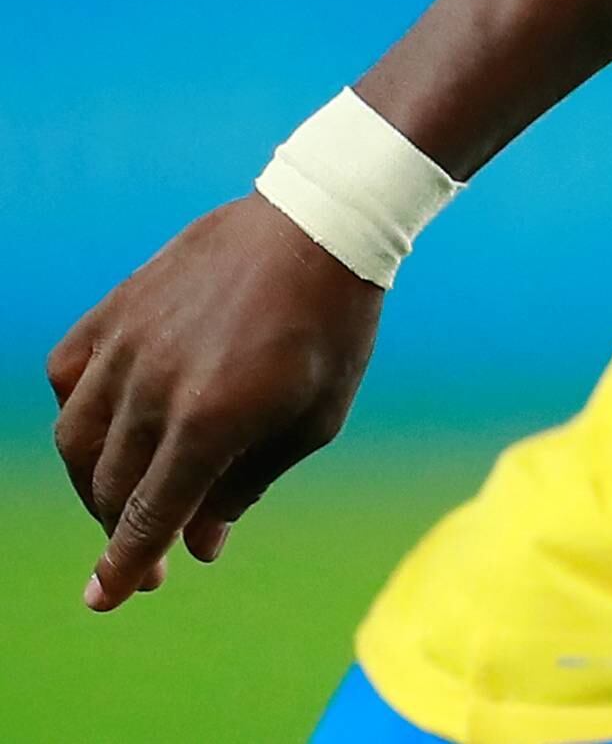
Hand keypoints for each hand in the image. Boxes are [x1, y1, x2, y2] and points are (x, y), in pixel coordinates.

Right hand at [46, 195, 381, 609]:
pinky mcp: (114, 310)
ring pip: (77, 440)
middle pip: (112, 487)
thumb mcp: (313, 419)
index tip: (104, 599)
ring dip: (96, 483)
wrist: (319, 225)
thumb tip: (201, 544)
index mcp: (211, 420)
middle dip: (124, 532)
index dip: (124, 564)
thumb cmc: (332, 327)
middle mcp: (154, 387)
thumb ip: (249, 485)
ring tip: (130, 498)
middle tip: (151, 556)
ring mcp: (126, 344)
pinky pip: (67, 375)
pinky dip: (78, 412)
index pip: (150, 514)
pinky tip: (106, 428)